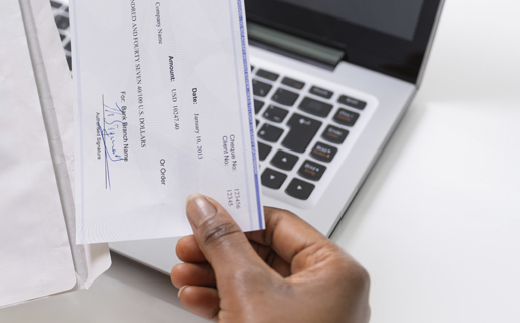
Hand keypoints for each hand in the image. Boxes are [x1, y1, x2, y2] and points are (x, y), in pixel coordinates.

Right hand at [171, 194, 369, 322]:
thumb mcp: (246, 287)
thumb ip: (222, 241)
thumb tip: (206, 208)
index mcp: (336, 270)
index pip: (279, 223)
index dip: (236, 216)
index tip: (203, 212)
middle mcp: (329, 291)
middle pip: (263, 252)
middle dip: (217, 251)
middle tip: (187, 246)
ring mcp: (310, 317)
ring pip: (254, 281)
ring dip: (213, 275)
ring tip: (183, 274)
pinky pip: (254, 307)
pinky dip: (222, 300)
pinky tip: (196, 298)